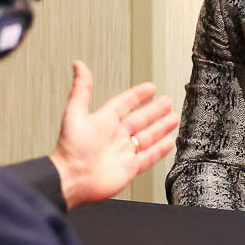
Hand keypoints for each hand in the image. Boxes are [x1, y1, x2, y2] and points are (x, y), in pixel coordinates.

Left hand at [48, 60, 178, 207]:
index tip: (150, 88)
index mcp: (104, 121)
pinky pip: (149, 156)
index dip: (137, 95)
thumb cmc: (70, 149)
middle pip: (140, 119)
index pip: (125, 103)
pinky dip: (160, 149)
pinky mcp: (130, 168)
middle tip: (167, 101)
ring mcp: (124, 152)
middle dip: (155, 110)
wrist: (73, 179)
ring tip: (174, 118)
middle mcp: (116, 136)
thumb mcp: (75, 113)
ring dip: (161, 127)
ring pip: (148, 136)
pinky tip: (169, 142)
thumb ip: (81, 90)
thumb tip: (78, 65)